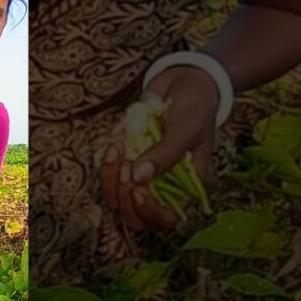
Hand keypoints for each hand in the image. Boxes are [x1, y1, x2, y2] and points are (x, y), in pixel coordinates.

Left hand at [101, 65, 218, 229]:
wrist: (183, 82)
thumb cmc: (195, 107)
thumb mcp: (187, 128)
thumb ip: (167, 153)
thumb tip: (140, 176)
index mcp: (186, 188)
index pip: (166, 219)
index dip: (150, 212)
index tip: (139, 190)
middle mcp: (162, 187)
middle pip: (135, 215)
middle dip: (123, 196)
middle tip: (124, 168)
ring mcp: (142, 175)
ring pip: (116, 197)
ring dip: (110, 177)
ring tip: (117, 149)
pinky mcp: (125, 162)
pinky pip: (107, 174)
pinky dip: (105, 162)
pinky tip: (114, 142)